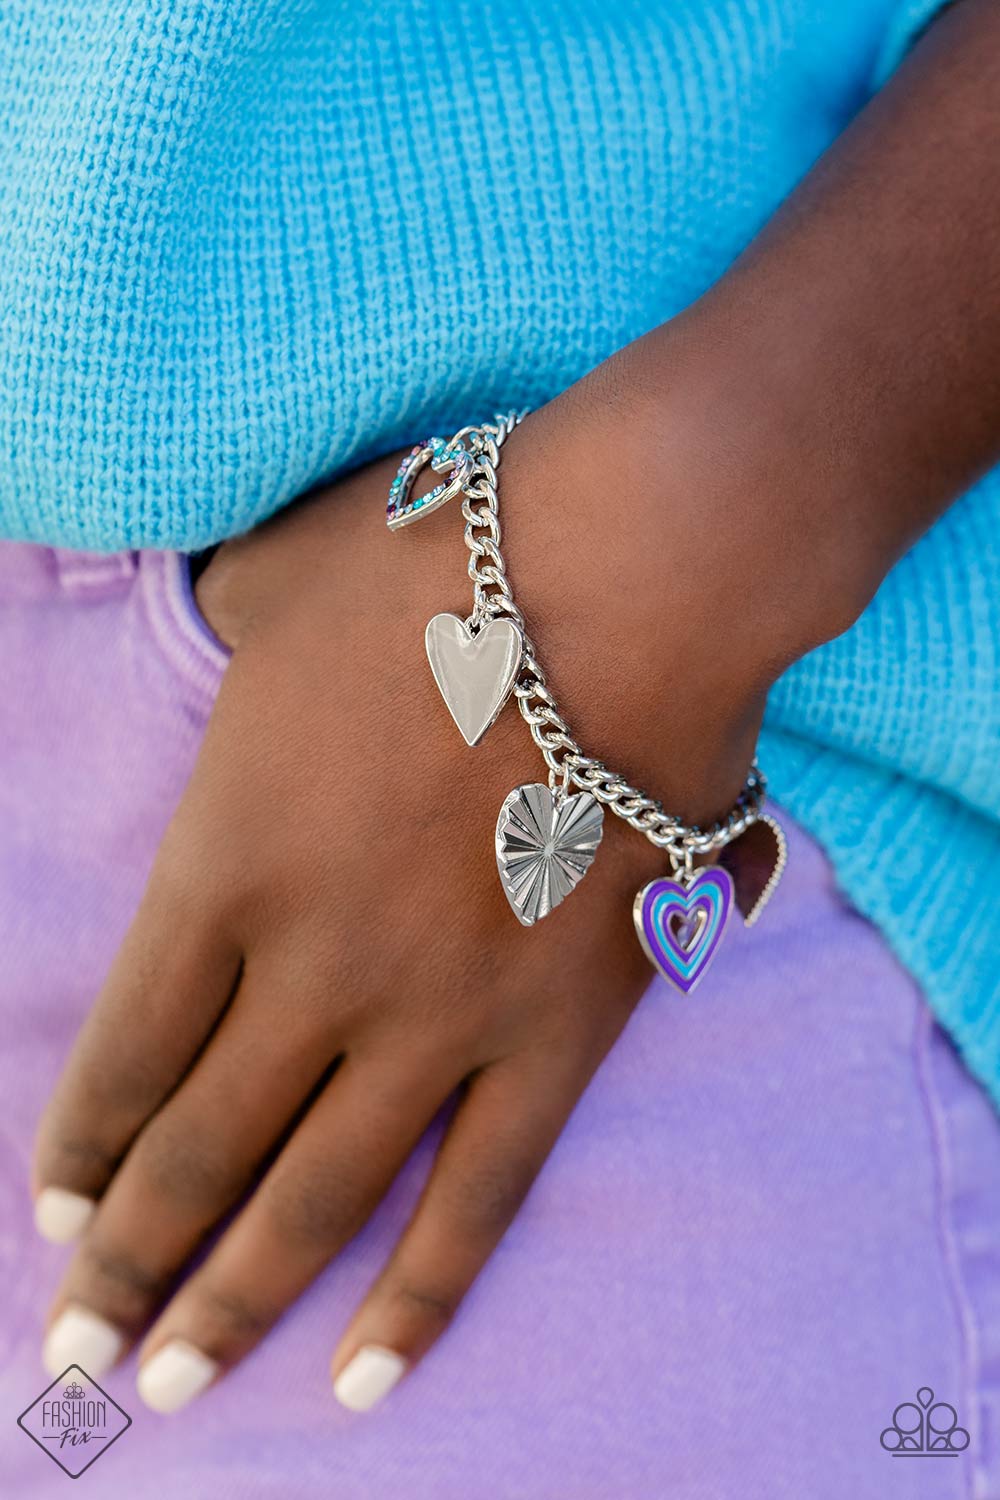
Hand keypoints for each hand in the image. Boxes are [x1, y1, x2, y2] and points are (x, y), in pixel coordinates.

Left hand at [31, 365, 786, 1414]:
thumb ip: (220, 630)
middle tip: (76, 1357)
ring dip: (231, 1305)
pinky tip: (367, 1380)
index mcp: (227, 864)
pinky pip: (475, 1199)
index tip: (53, 1218)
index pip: (126, 1050)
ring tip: (170, 1392)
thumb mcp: (274, 586)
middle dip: (125, 1265)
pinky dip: (419, 1300)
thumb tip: (217, 609)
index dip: (78, 1150)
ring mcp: (436, 1018)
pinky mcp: (554, 1039)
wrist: (620, 583)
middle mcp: (314, 968)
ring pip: (313, 1201)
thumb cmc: (438, 566)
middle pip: (194, 1155)